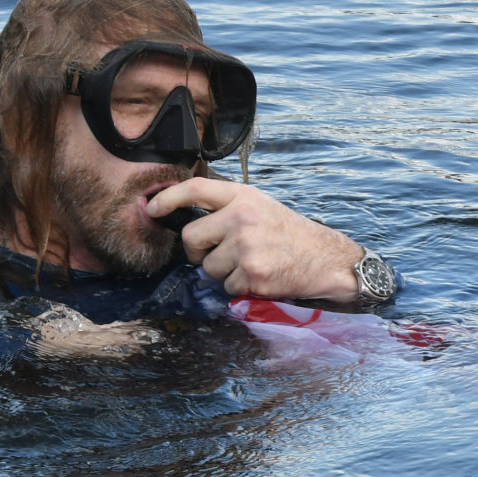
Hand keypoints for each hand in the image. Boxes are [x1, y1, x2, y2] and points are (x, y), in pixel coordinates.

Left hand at [145, 177, 362, 300]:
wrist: (324, 259)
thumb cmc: (289, 233)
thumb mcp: (260, 207)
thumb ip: (227, 209)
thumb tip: (186, 222)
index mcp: (243, 196)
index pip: (195, 189)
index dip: (168, 197)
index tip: (152, 207)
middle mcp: (242, 217)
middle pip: (191, 237)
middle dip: (197, 251)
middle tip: (219, 253)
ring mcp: (246, 246)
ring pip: (207, 267)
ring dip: (222, 272)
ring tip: (249, 263)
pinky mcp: (251, 273)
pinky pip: (225, 286)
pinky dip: (238, 287)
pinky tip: (259, 276)